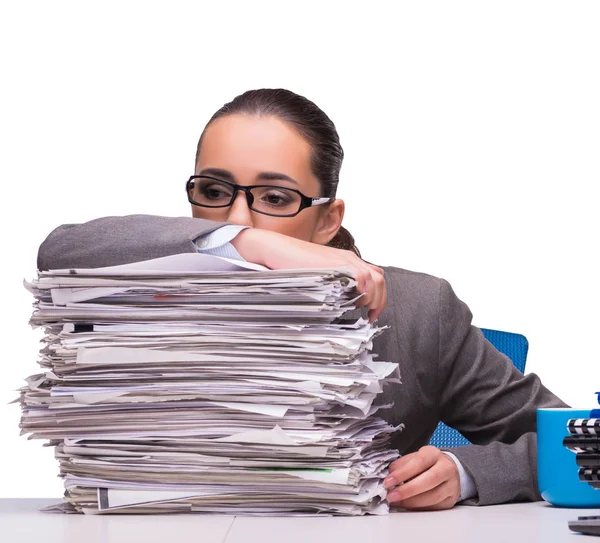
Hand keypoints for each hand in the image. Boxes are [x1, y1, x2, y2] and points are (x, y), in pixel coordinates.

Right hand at [232, 228, 385, 321]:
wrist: (279, 250)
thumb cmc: (294, 264)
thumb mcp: (319, 274)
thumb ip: (332, 283)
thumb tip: (341, 303)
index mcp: (347, 260)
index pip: (375, 276)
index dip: (378, 296)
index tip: (371, 312)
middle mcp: (349, 258)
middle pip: (379, 279)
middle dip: (379, 300)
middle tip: (370, 316)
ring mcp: (344, 260)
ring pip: (374, 279)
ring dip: (372, 298)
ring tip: (362, 310)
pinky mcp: (337, 264)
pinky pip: (360, 277)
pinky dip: (363, 290)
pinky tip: (355, 301)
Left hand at [384, 446, 460, 510]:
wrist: (447, 470)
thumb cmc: (427, 464)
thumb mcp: (413, 458)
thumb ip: (401, 465)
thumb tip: (389, 476)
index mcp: (433, 454)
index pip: (419, 462)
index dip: (403, 473)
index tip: (388, 482)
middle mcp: (446, 468)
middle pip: (429, 480)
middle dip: (407, 490)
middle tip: (391, 496)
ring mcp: (451, 485)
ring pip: (433, 496)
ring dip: (412, 502)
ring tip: (397, 502)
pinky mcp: (451, 499)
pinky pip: (435, 507)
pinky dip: (419, 508)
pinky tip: (408, 506)